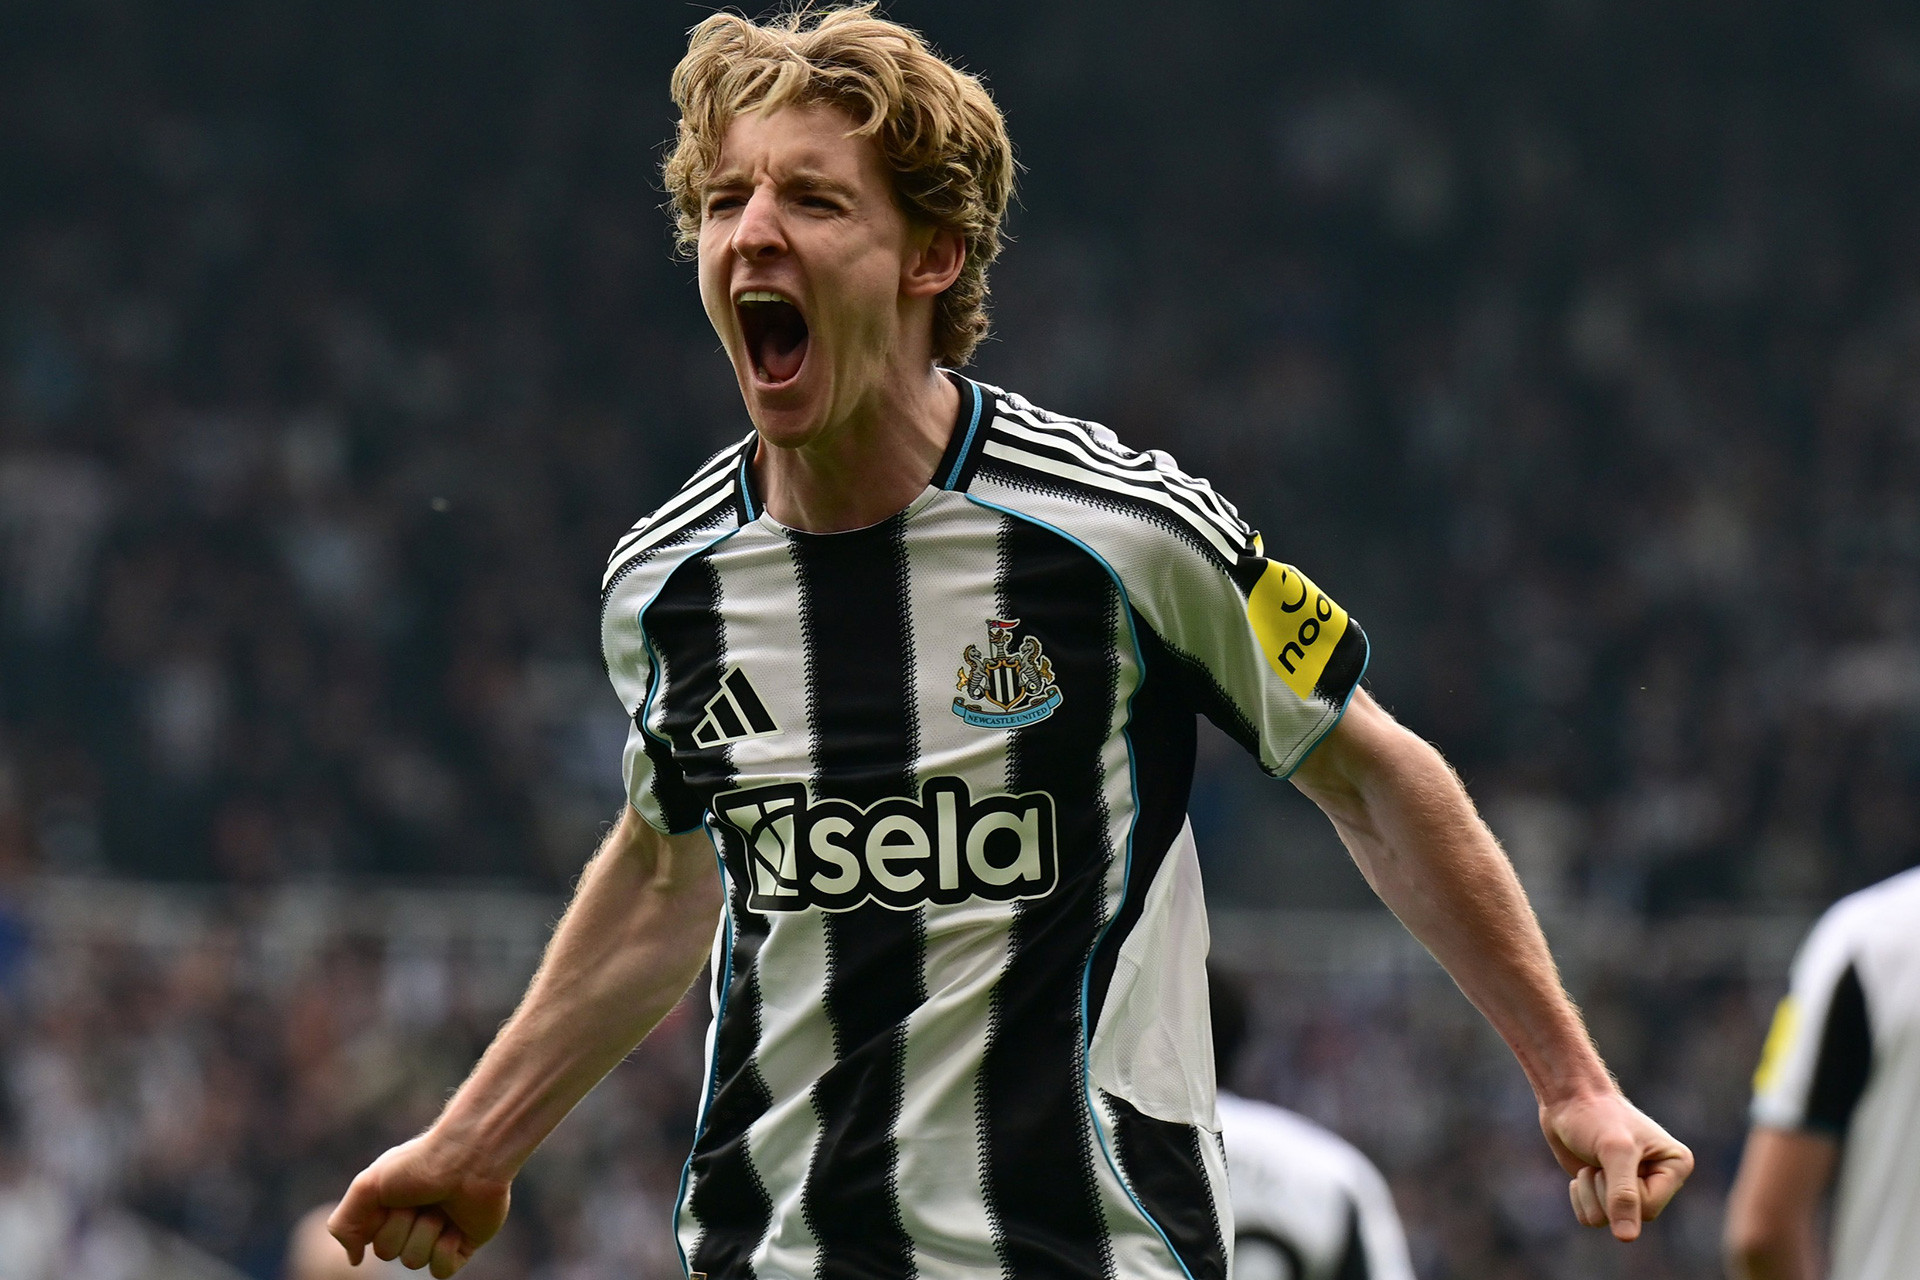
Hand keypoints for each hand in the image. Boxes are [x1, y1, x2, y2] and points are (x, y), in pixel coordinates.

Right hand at [329, 1132, 512, 1276]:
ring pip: (413, 1261)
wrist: (471, 1156)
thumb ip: (345, 1223)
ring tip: (442, 1207)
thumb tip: (354, 1259)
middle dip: (401, 1225)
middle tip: (421, 1199)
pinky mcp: (463, 1245)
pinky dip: (446, 1250)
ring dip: (426, 1232)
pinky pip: (441, 1271)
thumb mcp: (367, 1186)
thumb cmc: (420, 1164)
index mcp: (389, 1208)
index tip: (391, 1197)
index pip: (368, 1240)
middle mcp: (412, 1222)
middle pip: (387, 1253)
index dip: (376, 1223)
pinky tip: (456, 1226)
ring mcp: (437, 1234)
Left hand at [1542, 1090, 1693, 1241]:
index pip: (1647, 1209)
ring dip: (1589, 1193)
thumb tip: (1627, 1237)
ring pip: (1605, 1221)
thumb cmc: (1596, 1116)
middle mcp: (1659, 1181)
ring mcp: (1632, 1188)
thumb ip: (1623, 1195)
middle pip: (1628, 1218)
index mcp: (1675, 1166)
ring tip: (1593, 1163)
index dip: (1620, 1192)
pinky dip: (1579, 1196)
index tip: (1611, 1161)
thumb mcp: (1614, 1152)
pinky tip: (1584, 1171)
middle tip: (1600, 1160)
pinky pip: (1590, 1217)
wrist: (1567, 1099)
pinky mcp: (1607, 1192)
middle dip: (1602, 1191)